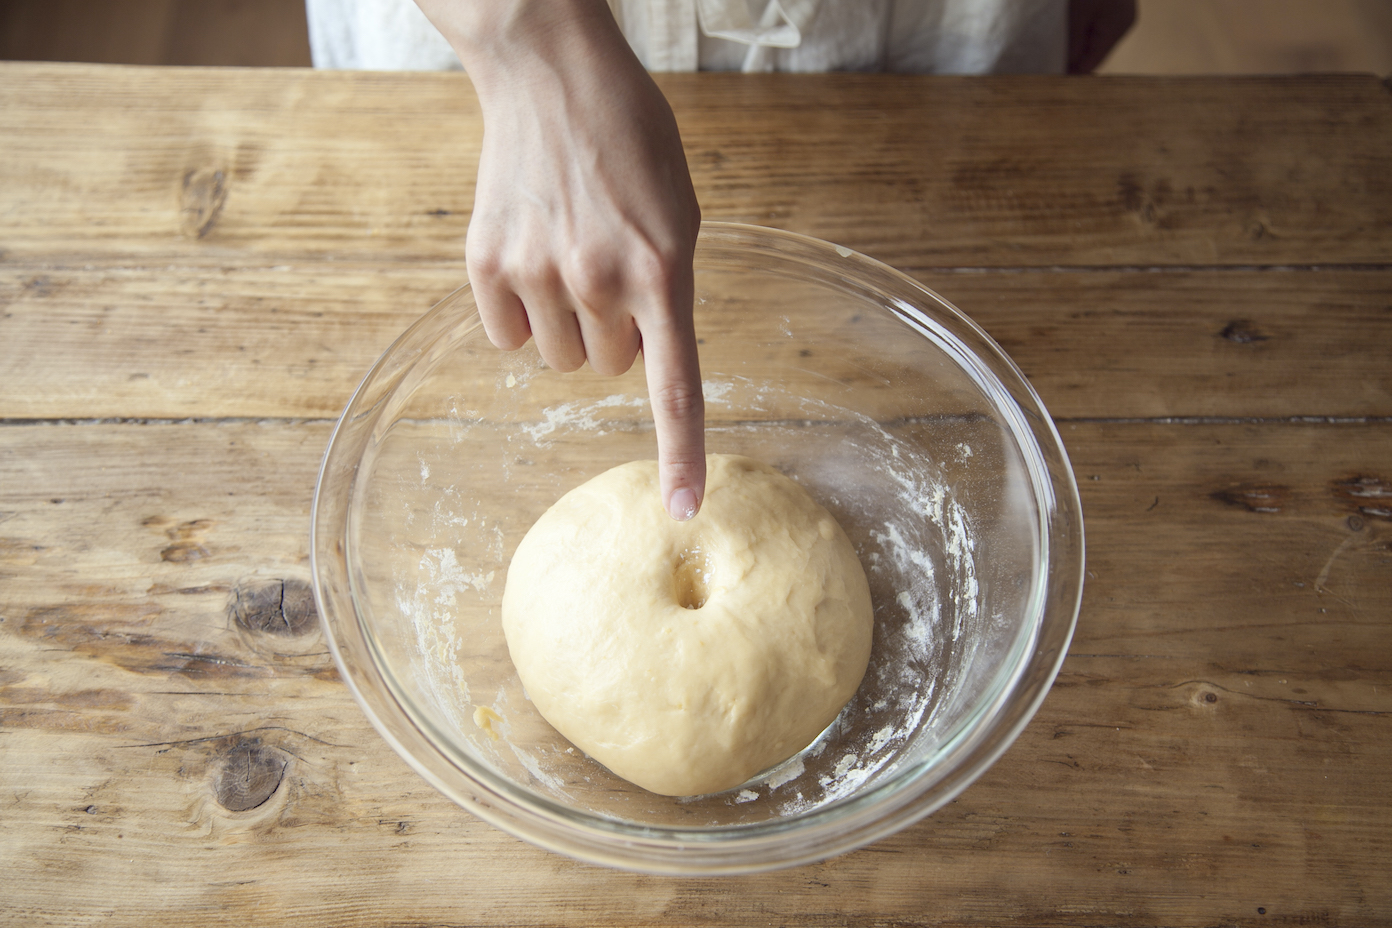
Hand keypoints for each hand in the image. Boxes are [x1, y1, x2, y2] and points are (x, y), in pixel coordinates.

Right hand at [415, 0, 705, 519]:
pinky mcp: (486, 266)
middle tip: (608, 267)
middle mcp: (599, 278)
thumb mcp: (677, 212)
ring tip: (567, 253)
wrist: (551, 76)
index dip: (681, 453)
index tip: (683, 507)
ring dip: (568, 323)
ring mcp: (537, 273)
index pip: (675, 386)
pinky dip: (520, 313)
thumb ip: (668, 290)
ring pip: (561, 357)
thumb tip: (638, 361)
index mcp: (662, 268)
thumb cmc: (628, 141)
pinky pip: (508, 337)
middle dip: (616, 332)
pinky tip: (528, 255)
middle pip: (611, 367)